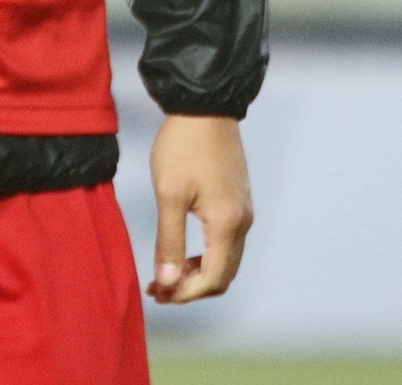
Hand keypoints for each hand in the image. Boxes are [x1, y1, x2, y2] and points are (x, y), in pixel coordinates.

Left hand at [148, 113, 252, 302]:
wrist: (205, 107)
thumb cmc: (183, 146)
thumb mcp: (168, 193)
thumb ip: (169, 240)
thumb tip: (167, 282)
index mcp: (227, 225)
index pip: (212, 279)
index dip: (184, 294)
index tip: (157, 293)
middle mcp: (242, 223)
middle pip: (222, 275)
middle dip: (191, 288)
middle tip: (158, 288)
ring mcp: (243, 212)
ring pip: (225, 260)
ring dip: (197, 273)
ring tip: (165, 272)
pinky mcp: (238, 201)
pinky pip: (226, 242)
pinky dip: (205, 255)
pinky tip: (180, 250)